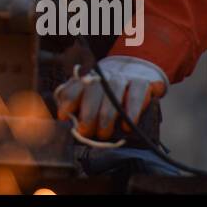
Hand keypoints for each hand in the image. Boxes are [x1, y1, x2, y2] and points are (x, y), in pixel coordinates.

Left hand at [54, 56, 168, 140]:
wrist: (137, 72)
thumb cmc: (109, 95)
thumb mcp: (90, 99)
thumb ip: (76, 106)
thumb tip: (65, 119)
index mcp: (88, 80)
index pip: (75, 87)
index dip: (68, 101)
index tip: (64, 117)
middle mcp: (104, 76)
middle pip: (93, 90)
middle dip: (87, 113)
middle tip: (85, 131)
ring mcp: (123, 78)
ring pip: (113, 92)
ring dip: (107, 115)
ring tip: (104, 133)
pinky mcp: (142, 83)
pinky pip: (136, 95)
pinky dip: (131, 112)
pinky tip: (127, 127)